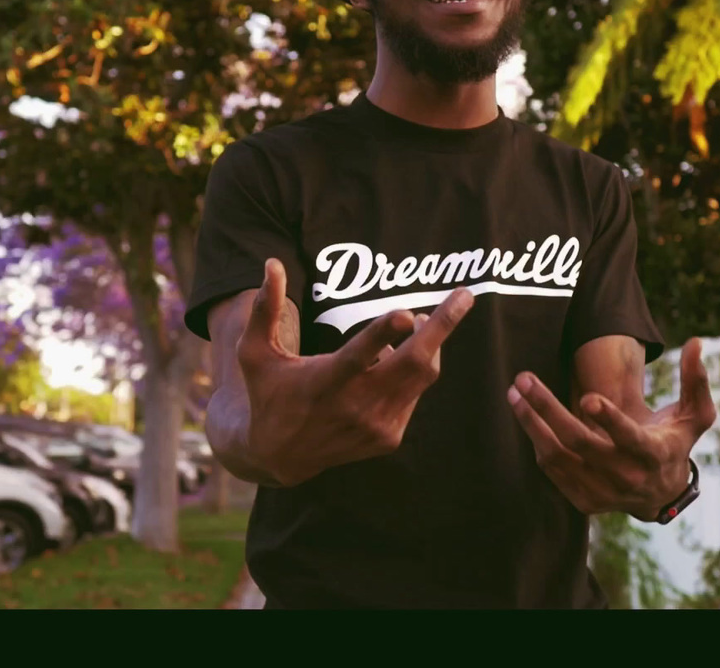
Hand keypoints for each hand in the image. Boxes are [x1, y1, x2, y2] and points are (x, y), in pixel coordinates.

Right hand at [235, 258, 474, 486]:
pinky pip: (414, 394)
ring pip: (421, 376)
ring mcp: (376, 425)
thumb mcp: (255, 353)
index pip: (358, 356)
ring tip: (419, 322)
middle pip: (412, 364)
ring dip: (429, 344)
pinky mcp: (388, 437)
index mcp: (323, 382)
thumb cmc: (268, 392)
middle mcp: (355, 406)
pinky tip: (391, 362)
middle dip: (442, 327)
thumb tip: (272, 264)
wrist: (280, 456)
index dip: (382, 334)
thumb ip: (265, 309)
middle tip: (464, 296)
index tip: (406, 312)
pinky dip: (411, 371)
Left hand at [508, 338, 716, 519]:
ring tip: (514, 394)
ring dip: (532, 424)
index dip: (610, 420)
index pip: (630, 438)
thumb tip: (695, 342)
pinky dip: (538, 442)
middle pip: (580, 442)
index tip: (588, 398)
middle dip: (548, 409)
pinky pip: (553, 470)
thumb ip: (695, 380)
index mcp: (653, 454)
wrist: (660, 494)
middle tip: (524, 379)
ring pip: (558, 457)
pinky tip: (527, 415)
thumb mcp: (695, 416)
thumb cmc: (675, 442)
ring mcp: (603, 492)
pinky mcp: (584, 501)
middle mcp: (626, 477)